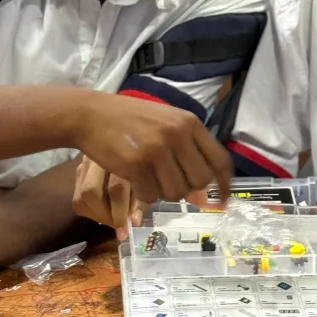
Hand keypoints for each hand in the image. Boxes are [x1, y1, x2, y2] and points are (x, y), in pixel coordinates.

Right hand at [74, 94, 231, 207]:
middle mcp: (177, 134)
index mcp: (189, 122)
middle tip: (168, 182)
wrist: (92, 114)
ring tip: (149, 178)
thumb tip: (203, 198)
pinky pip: (151, 195)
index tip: (224, 202)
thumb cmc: (131, 120)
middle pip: (199, 181)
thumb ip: (187, 155)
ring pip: (176, 192)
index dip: (225, 185)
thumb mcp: (165, 127)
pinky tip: (134, 179)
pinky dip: (144, 194)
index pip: (219, 160)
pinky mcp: (136, 164)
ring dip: (163, 193)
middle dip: (186, 189)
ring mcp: (156, 149)